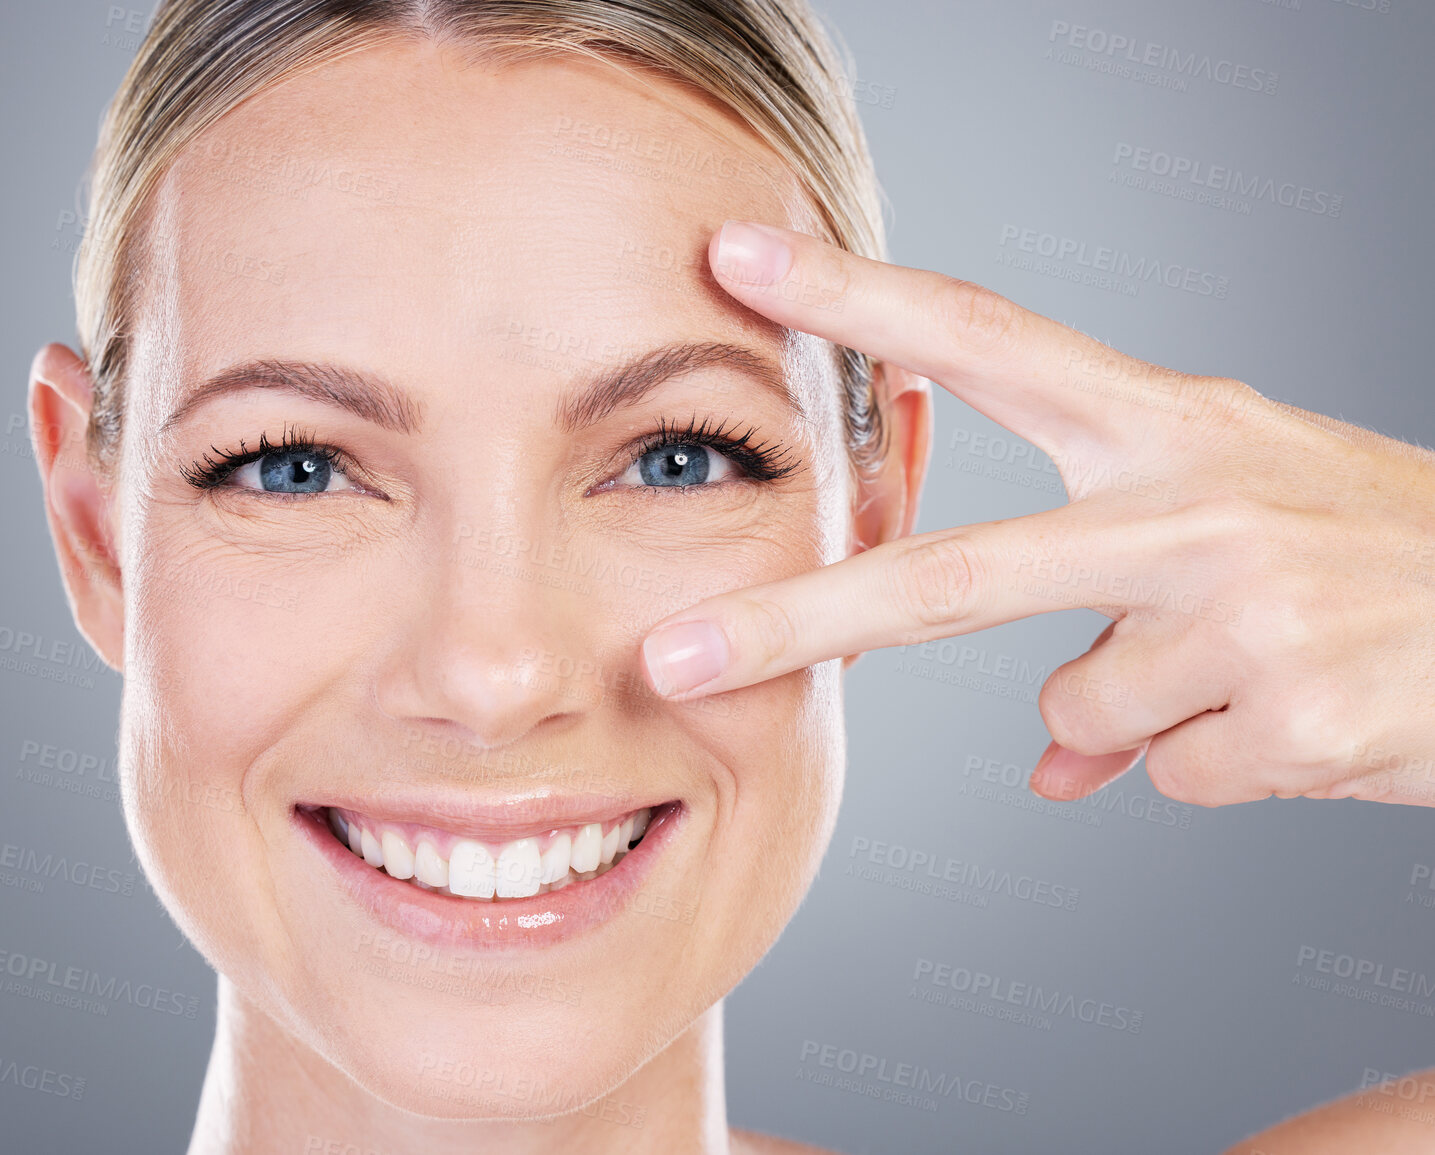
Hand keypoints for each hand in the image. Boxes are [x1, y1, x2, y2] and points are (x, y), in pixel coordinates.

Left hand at [639, 219, 1434, 807]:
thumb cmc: (1375, 555)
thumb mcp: (1245, 527)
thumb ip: (1118, 614)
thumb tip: (1047, 762)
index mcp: (1171, 423)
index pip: (985, 338)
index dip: (855, 299)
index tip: (738, 261)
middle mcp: (1192, 500)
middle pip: (955, 572)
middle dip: (802, 619)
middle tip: (672, 657)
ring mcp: (1239, 607)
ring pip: (1083, 711)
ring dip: (1155, 715)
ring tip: (1267, 663)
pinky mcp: (1286, 712)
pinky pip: (1168, 775)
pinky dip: (1224, 766)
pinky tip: (1309, 714)